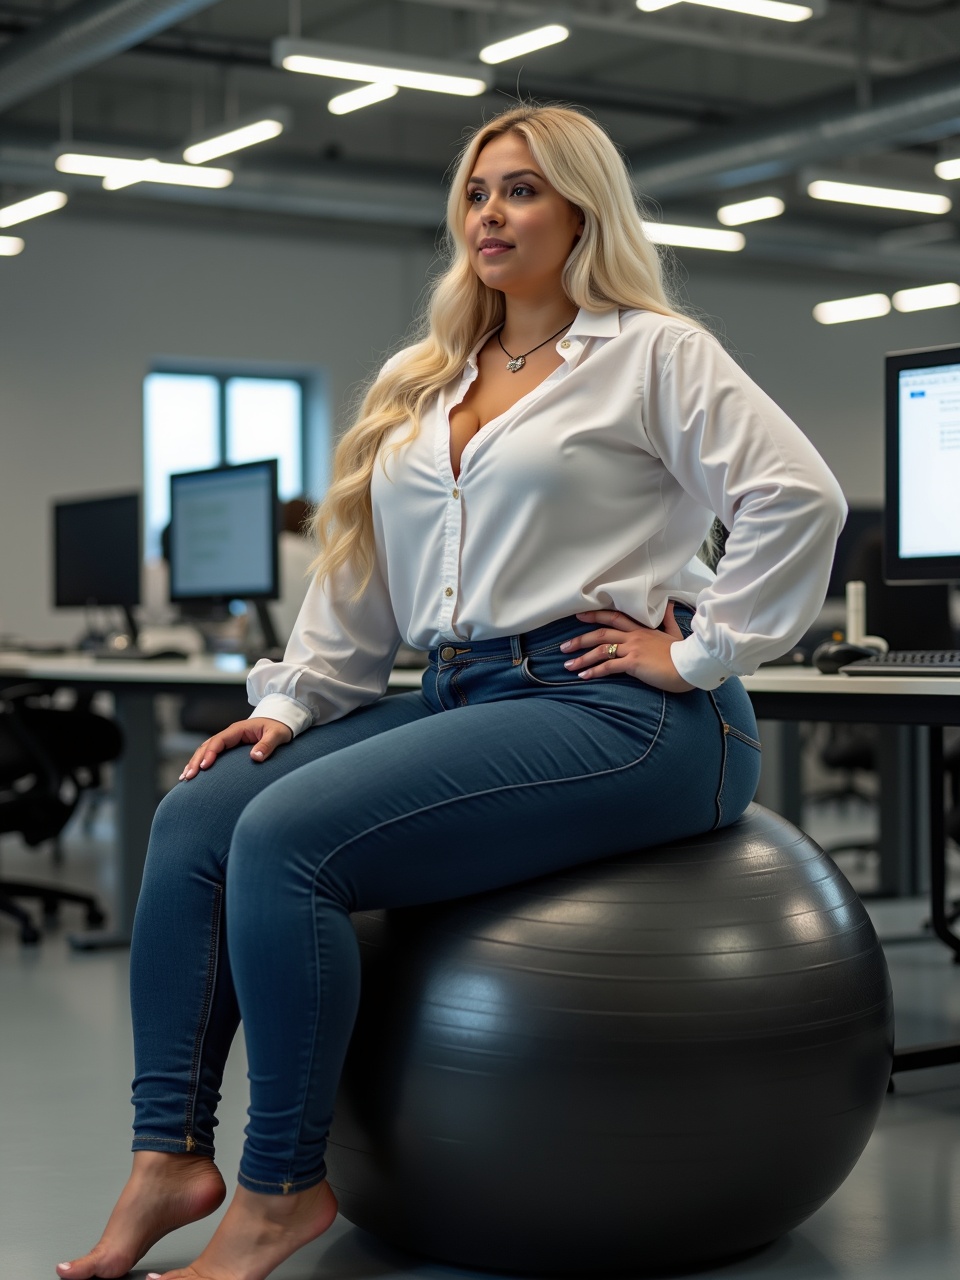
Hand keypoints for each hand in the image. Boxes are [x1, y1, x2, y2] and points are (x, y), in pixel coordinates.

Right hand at [180, 717, 293, 779]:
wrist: (282, 721)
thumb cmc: (279, 727)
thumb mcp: (277, 735)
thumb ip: (267, 745)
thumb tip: (255, 757)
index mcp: (238, 729)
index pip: (219, 741)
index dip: (210, 754)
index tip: (203, 767)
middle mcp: (230, 734)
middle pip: (207, 746)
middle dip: (195, 761)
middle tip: (187, 777)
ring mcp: (228, 740)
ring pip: (205, 750)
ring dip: (194, 762)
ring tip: (184, 778)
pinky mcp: (230, 747)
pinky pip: (212, 754)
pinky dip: (201, 763)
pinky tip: (194, 774)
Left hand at [559, 604, 694, 692]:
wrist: (691, 665)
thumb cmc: (683, 652)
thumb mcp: (675, 632)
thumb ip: (668, 619)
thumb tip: (668, 604)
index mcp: (641, 628)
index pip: (614, 617)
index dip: (595, 616)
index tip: (579, 616)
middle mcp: (634, 636)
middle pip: (601, 633)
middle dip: (579, 639)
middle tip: (563, 646)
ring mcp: (633, 648)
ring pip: (601, 650)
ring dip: (582, 658)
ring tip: (568, 665)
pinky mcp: (634, 663)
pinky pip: (608, 666)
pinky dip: (594, 671)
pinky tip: (583, 676)